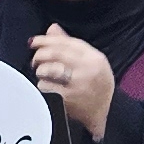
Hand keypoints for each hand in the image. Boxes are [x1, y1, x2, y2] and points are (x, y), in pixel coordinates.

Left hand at [28, 23, 118, 140]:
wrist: (109, 113)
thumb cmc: (97, 86)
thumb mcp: (92, 63)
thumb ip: (71, 45)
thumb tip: (52, 29)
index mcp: (95, 58)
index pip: (66, 42)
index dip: (46, 40)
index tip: (34, 41)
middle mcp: (88, 70)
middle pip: (55, 54)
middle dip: (40, 55)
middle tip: (35, 60)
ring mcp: (79, 85)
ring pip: (48, 70)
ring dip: (41, 72)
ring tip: (44, 76)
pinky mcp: (68, 99)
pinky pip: (45, 87)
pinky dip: (42, 87)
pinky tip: (47, 89)